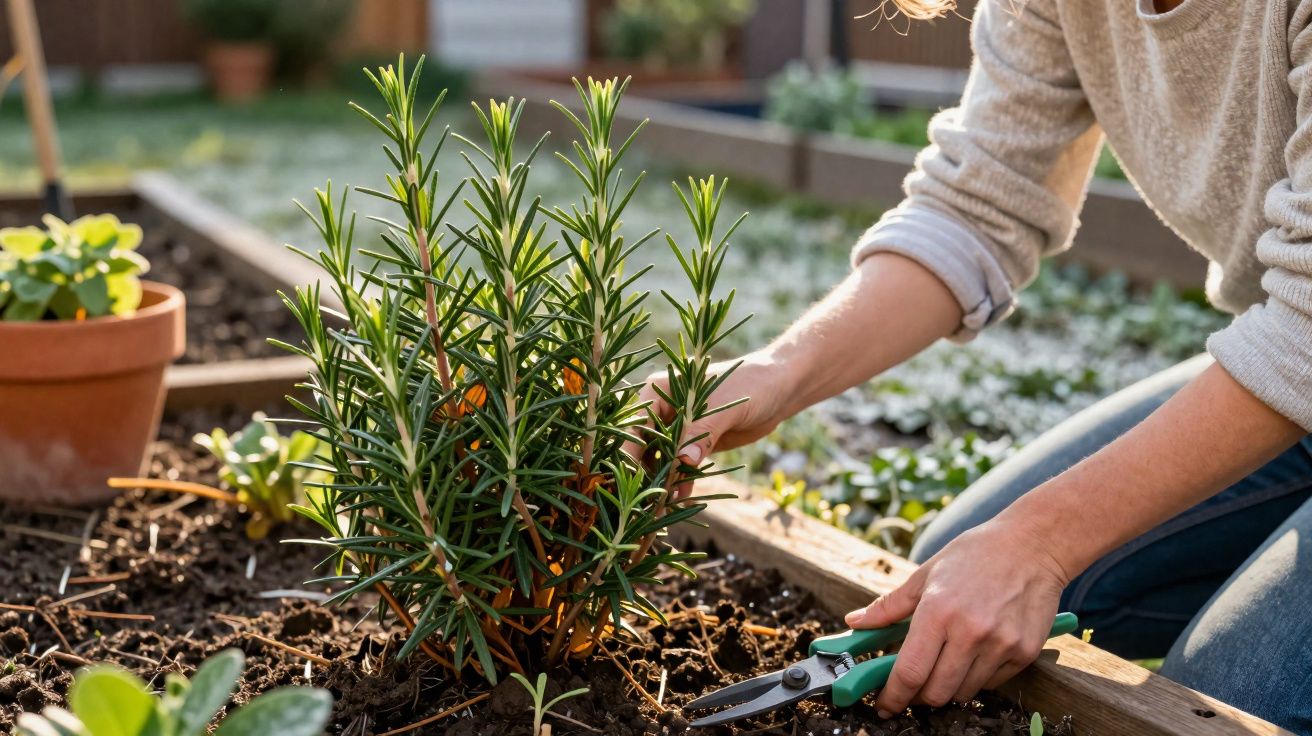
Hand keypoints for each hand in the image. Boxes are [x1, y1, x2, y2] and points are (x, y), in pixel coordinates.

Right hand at [631, 351, 795, 495]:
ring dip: (659, 482)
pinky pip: (679, 468)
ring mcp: (676, 429)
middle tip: (643, 501)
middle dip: (641, 473)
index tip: (627, 479)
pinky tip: (681, 500)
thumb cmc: (750, 385)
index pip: (634, 425)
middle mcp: (662, 410)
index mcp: (658, 391)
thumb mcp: (724, 409)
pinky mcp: (692, 445)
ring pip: (658, 461)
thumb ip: (702, 433)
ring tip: (660, 507)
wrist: (778, 390)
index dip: (628, 452)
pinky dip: (679, 484)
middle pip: (641, 446)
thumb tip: (682, 461)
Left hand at [844, 514, 1071, 716]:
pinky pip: (992, 683)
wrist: (1033, 545)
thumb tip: (855, 622)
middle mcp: (970, 632)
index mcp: (938, 611)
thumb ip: (889, 605)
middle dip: (918, 696)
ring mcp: (1000, 645)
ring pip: (963, 693)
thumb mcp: (926, 574)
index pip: (909, 672)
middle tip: (913, 686)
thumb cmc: (975, 555)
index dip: (893, 696)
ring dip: (948, 687)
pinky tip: (976, 653)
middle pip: (935, 692)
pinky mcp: (1024, 652)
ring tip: (946, 662)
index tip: (884, 706)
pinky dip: (977, 678)